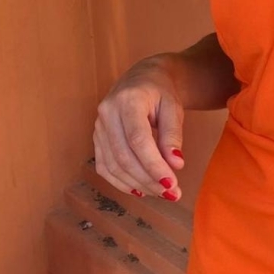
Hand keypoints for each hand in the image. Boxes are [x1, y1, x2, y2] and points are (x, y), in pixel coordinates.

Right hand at [93, 57, 186, 201]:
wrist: (143, 79)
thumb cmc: (161, 93)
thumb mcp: (174, 108)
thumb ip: (173, 135)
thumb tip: (176, 164)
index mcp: (128, 100)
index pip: (138, 139)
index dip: (153, 165)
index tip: (171, 183)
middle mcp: (107, 113)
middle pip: (124, 155)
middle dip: (148, 179)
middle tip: (171, 194)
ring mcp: (98, 127)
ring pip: (113, 165)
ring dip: (137, 184)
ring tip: (161, 193)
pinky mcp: (97, 139)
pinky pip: (104, 167)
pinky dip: (121, 182)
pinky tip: (140, 190)